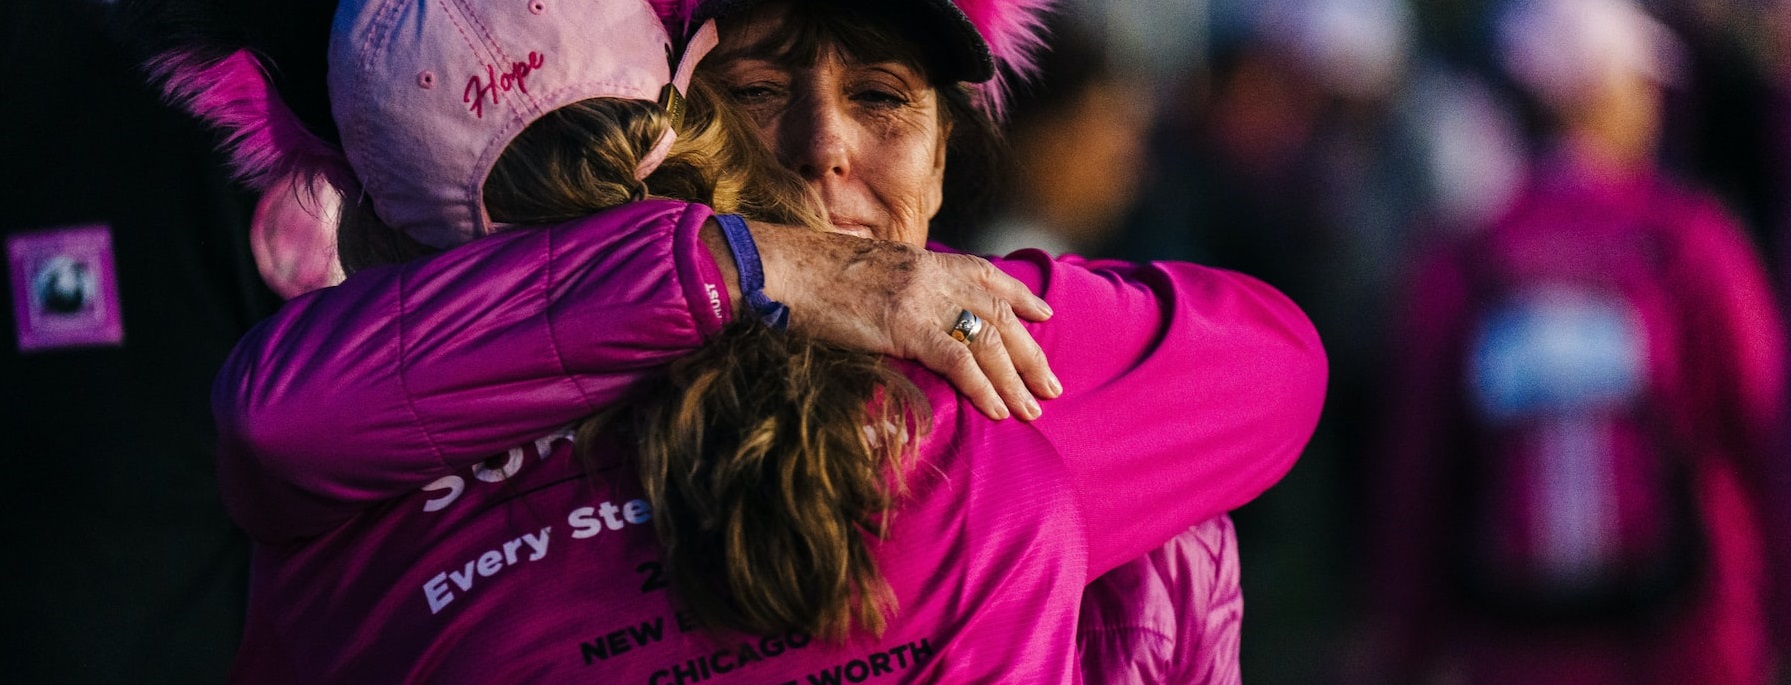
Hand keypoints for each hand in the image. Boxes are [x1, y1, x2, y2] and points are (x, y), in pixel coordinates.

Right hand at [744, 222, 1060, 419]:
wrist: (782, 267)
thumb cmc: (812, 274)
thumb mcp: (869, 271)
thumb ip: (899, 286)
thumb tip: (907, 309)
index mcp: (925, 261)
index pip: (987, 275)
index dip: (1020, 297)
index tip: (1044, 315)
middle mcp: (933, 276)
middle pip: (999, 315)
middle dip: (1030, 353)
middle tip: (1052, 385)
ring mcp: (921, 299)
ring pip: (988, 340)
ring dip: (1015, 379)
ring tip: (1033, 408)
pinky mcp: (905, 326)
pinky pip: (957, 360)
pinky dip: (983, 387)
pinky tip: (998, 410)